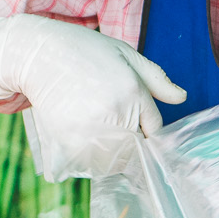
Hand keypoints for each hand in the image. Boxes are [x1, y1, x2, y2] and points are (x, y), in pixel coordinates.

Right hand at [0, 15, 186, 179]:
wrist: (37, 55)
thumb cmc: (84, 51)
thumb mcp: (125, 55)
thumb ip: (156, 79)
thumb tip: (181, 98)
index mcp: (133, 92)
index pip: (154, 130)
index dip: (147, 130)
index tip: (137, 127)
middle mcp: (115, 115)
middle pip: (137, 151)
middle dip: (131, 144)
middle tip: (110, 123)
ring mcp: (90, 132)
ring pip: (114, 163)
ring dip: (111, 156)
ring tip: (95, 128)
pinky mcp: (68, 143)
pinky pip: (90, 166)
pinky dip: (90, 160)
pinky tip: (82, 137)